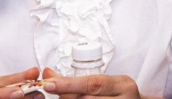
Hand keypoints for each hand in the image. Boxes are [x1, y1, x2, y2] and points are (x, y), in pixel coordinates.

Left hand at [41, 67, 159, 98]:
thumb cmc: (119, 94)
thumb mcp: (105, 82)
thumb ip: (77, 79)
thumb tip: (48, 74)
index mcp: (122, 85)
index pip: (92, 84)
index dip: (69, 84)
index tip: (49, 84)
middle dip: (66, 97)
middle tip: (52, 91)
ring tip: (61, 98)